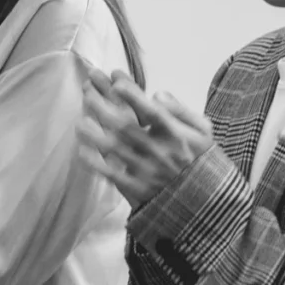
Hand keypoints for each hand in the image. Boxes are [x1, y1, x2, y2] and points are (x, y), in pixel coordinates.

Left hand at [79, 64, 213, 207]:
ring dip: (94, 134)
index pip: (152, 111)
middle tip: (88, 94)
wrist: (204, 202)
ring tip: (80, 122)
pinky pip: (111, 174)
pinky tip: (82, 151)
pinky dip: (95, 163)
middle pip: (125, 126)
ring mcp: (147, 171)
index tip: (116, 81)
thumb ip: (181, 111)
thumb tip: (157, 94)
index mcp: (176, 135)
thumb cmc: (201, 160)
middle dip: (103, 107)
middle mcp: (160, 151)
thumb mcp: (203, 132)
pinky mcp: (137, 189)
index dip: (133, 96)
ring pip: (114, 149)